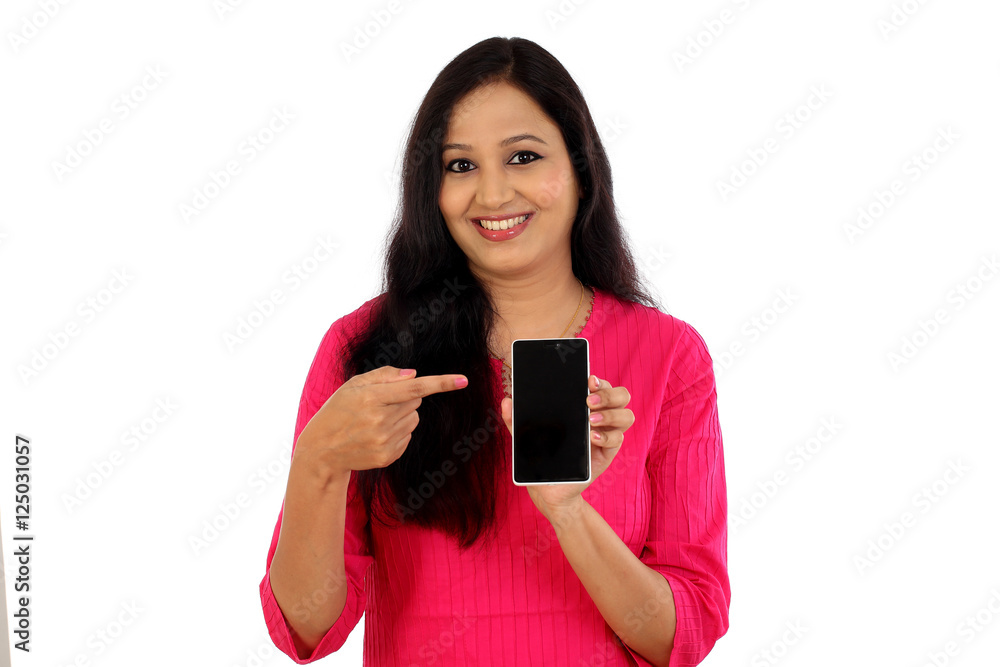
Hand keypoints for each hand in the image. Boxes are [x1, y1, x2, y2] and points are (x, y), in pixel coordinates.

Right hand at [292, 365, 468, 481]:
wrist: (322, 450)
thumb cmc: (338, 411)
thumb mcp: (353, 386)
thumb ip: (385, 375)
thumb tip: (414, 375)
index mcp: (371, 398)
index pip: (414, 388)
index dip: (441, 383)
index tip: (464, 380)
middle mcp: (380, 421)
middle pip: (415, 401)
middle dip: (404, 398)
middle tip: (380, 403)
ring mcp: (384, 441)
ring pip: (413, 418)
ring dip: (401, 415)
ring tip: (375, 420)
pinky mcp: (388, 456)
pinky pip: (407, 436)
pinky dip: (397, 431)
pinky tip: (376, 434)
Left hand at [499, 374, 634, 521]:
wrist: (548, 488)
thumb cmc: (541, 455)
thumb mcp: (525, 436)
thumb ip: (515, 419)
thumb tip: (506, 401)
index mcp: (582, 405)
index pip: (599, 384)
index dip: (599, 380)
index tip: (588, 379)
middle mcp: (599, 415)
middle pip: (621, 395)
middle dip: (608, 394)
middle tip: (588, 401)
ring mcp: (606, 433)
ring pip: (626, 415)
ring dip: (611, 414)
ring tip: (590, 420)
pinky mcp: (608, 452)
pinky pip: (618, 439)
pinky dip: (607, 436)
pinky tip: (592, 438)